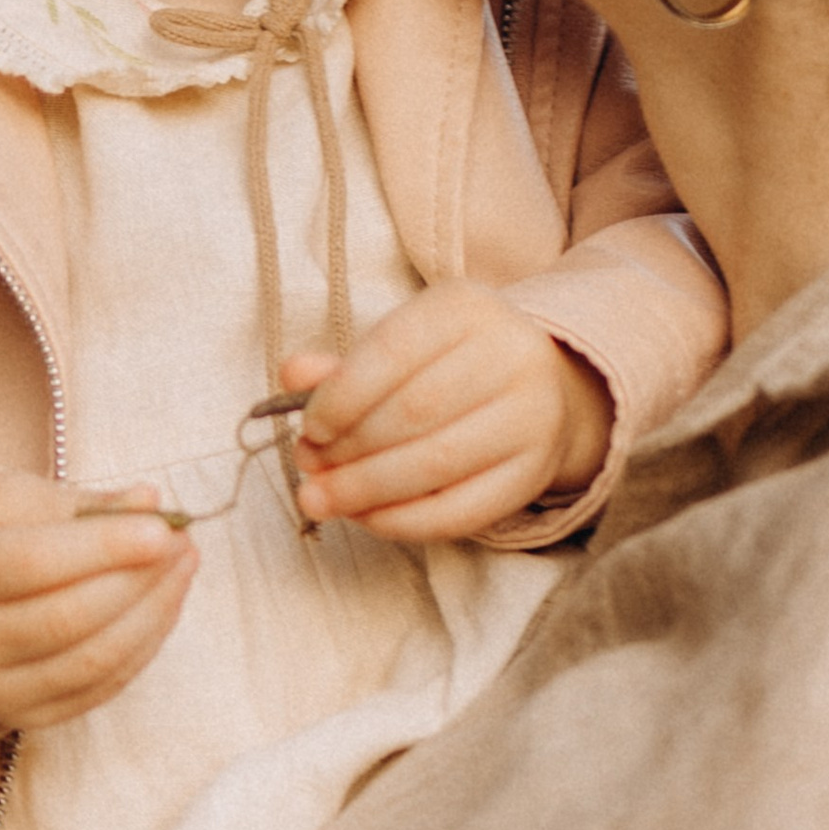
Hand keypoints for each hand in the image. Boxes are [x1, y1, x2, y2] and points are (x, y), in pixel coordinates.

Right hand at [0, 472, 193, 727]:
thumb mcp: (9, 503)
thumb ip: (81, 504)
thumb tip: (152, 502)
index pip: (32, 564)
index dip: (105, 547)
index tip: (164, 528)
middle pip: (67, 618)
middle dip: (140, 580)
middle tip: (184, 543)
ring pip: (90, 662)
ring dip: (153, 615)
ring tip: (183, 569)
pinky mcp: (19, 717)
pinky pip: (96, 689)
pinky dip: (142, 649)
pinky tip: (162, 609)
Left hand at [282, 281, 612, 542]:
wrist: (536, 388)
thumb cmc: (448, 365)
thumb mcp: (400, 347)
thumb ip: (344, 366)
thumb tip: (292, 376)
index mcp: (466, 308)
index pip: (394, 350)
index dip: (342, 396)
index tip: (309, 429)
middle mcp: (510, 355)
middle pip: (414, 411)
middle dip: (349, 450)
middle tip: (310, 470)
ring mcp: (531, 416)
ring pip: (436, 463)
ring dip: (366, 490)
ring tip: (324, 498)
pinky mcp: (533, 472)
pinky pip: (462, 509)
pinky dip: (403, 520)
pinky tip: (367, 518)